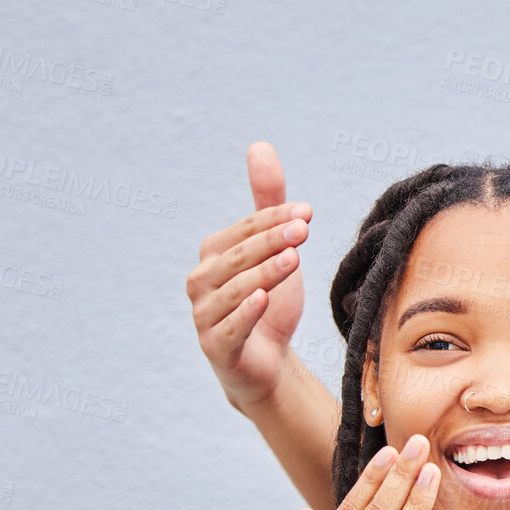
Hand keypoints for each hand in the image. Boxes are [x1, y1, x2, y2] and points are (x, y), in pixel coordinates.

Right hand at [186, 142, 310, 410]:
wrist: (267, 363)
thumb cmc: (270, 302)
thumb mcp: (275, 249)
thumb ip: (267, 203)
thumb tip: (260, 146)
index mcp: (214, 254)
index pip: (246, 230)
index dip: (274, 219)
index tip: (307, 212)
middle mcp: (202, 280)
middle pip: (239, 256)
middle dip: (271, 241)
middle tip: (304, 229)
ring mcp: (205, 315)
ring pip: (235, 289)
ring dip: (264, 273)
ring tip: (293, 260)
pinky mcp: (215, 346)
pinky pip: (229, 327)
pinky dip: (245, 312)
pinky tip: (264, 299)